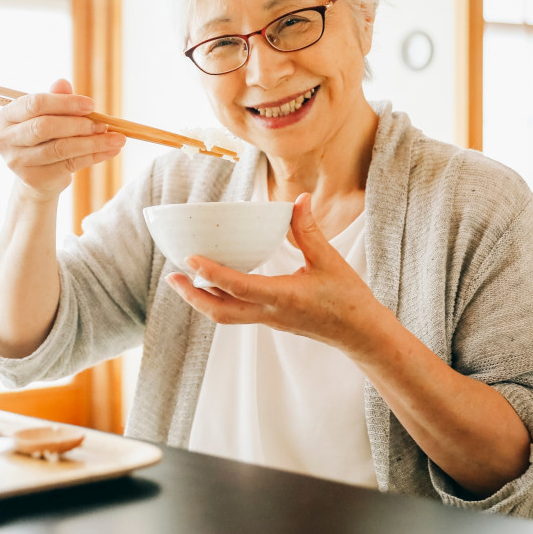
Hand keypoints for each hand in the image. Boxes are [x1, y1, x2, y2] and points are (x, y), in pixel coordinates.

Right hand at [0, 79, 125, 200]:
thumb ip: (56, 98)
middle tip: (104, 124)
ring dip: (92, 142)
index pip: (35, 104)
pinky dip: (94, 157)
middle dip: (78, 124)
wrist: (38, 173)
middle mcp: (5, 139)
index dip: (65, 103)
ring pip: (60, 149)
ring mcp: (17, 161)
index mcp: (6, 116)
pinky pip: (69, 165)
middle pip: (44, 127)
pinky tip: (110, 150)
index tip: (91, 105)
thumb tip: (63, 83)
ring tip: (116, 139)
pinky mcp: (34, 179)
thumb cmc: (44, 136)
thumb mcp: (48, 114)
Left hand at [164, 193, 385, 354]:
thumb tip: (299, 199)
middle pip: (220, 311)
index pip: (239, 287)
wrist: (361, 334)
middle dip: (192, 296)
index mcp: (283, 297)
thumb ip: (309, 230)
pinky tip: (211, 284)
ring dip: (201, 299)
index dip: (212, 273)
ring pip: (225, 315)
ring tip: (182, 280)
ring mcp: (268, 319)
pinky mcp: (271, 320)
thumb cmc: (349, 299)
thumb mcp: (330, 261)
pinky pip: (236, 312)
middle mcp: (270, 312)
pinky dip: (218, 299)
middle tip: (171, 277)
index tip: (189, 259)